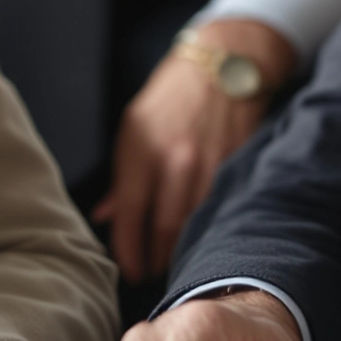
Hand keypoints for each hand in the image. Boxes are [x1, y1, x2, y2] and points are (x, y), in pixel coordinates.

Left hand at [95, 20, 296, 280]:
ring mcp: (208, 163)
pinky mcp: (235, 165)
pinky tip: (203, 243)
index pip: (130, 213)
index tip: (129, 272)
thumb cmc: (171, 97)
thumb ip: (122, 177)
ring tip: (174, 267)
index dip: (128, 250)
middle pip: (163, 227)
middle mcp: (174, 158)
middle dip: (155, 259)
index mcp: (141, 148)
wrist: (223, 64)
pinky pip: (219, 210)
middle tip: (150, 276)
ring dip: (182, 251)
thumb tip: (105, 215)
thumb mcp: (133, 127)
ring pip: (194, 223)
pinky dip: (209, 231)